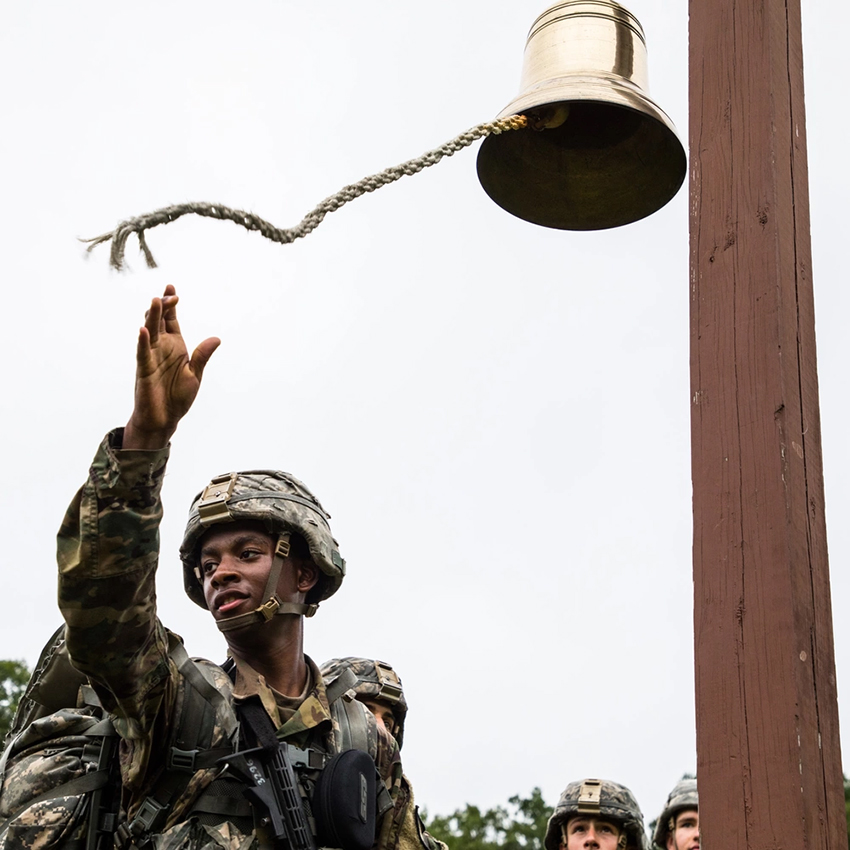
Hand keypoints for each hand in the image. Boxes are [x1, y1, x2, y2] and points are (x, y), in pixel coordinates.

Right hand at [123, 285, 219, 449]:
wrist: (164, 419)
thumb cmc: (177, 397)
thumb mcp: (195, 374)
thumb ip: (202, 356)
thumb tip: (216, 338)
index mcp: (175, 346)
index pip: (171, 319)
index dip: (171, 304)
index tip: (172, 287)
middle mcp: (161, 347)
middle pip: (159, 320)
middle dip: (163, 306)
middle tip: (170, 294)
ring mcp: (151, 357)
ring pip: (149, 332)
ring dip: (152, 317)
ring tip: (156, 301)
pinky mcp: (143, 369)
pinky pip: (142, 352)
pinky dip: (142, 341)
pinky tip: (144, 330)